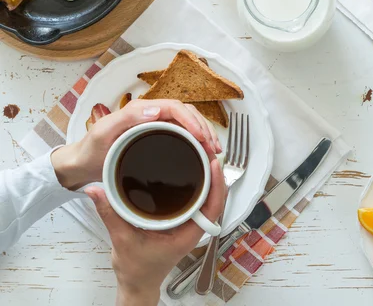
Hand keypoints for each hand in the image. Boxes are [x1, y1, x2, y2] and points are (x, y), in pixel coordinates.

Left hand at [51, 99, 221, 189]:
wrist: (83, 165)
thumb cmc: (91, 150)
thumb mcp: (105, 132)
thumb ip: (128, 117)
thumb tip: (157, 109)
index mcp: (142, 109)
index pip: (175, 108)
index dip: (192, 120)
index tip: (202, 137)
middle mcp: (151, 114)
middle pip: (187, 114)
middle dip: (204, 128)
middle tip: (213, 147)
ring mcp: (156, 125)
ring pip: (188, 124)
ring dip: (205, 134)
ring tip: (214, 151)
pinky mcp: (158, 137)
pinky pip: (183, 134)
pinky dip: (197, 141)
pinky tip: (204, 153)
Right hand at [84, 161, 225, 305]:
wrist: (136, 283)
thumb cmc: (136, 269)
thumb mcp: (121, 239)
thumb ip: (109, 214)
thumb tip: (96, 190)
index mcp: (188, 235)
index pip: (212, 208)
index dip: (216, 185)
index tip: (213, 164)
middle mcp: (193, 228)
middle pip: (214, 198)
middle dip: (214, 173)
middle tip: (207, 149)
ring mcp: (189, 224)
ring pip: (207, 198)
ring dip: (208, 177)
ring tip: (203, 154)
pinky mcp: (181, 221)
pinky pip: (196, 200)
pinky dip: (198, 184)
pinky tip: (193, 169)